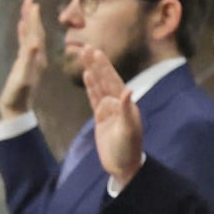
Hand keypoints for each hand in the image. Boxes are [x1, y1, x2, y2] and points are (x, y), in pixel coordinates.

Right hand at [0, 0, 47, 117]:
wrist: (16, 109)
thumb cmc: (18, 94)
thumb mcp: (23, 77)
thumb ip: (28, 60)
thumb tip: (34, 43)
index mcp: (38, 58)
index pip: (37, 34)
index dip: (34, 20)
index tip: (33, 5)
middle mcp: (37, 57)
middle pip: (35, 32)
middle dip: (32, 16)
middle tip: (29, 0)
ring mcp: (31, 60)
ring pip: (30, 36)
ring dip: (28, 22)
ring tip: (26, 7)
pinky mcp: (24, 63)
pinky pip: (24, 43)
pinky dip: (23, 32)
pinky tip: (21, 25)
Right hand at [82, 46, 144, 181]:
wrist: (123, 166)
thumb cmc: (128, 149)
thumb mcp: (128, 130)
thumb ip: (126, 110)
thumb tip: (128, 90)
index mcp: (126, 104)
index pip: (113, 81)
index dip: (104, 67)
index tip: (97, 52)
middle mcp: (118, 103)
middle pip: (105, 79)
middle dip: (96, 64)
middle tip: (86, 47)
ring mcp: (109, 109)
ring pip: (98, 86)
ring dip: (92, 72)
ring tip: (85, 57)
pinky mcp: (101, 117)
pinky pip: (94, 98)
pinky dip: (90, 87)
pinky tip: (87, 76)